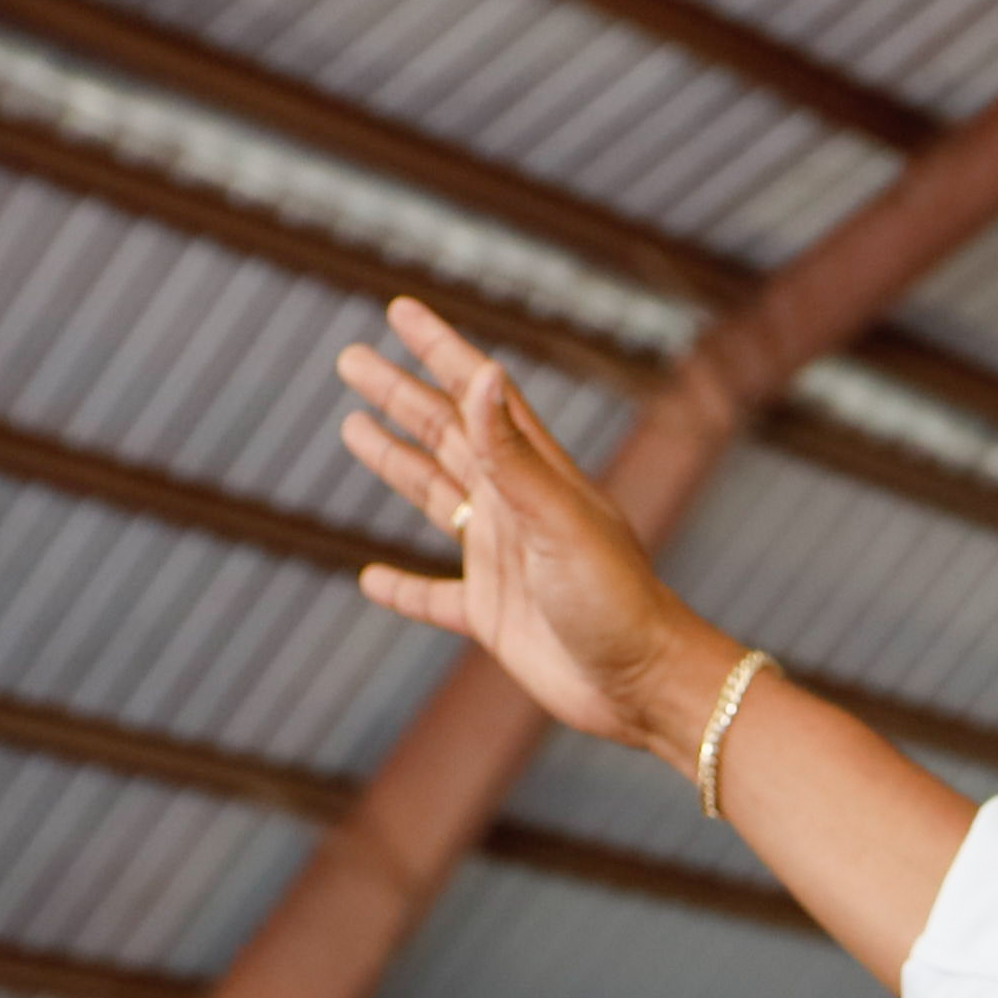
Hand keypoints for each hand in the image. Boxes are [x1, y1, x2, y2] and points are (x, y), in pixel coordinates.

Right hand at [335, 298, 735, 756]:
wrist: (646, 686)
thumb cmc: (616, 600)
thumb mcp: (558, 520)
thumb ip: (512, 454)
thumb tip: (485, 374)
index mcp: (535, 476)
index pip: (479, 397)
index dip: (440, 352)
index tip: (400, 310)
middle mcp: (515, 509)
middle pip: (446, 437)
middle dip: (400, 397)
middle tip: (350, 360)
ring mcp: (503, 562)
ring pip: (437, 499)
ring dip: (397, 463)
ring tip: (353, 429)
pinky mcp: (493, 617)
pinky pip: (435, 599)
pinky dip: (403, 588)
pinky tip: (370, 579)